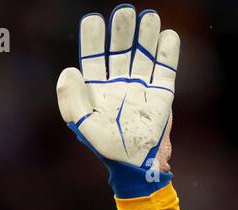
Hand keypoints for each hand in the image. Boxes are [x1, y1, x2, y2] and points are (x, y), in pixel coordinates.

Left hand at [56, 5, 179, 197]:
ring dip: (146, 36)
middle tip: (124, 11)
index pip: (95, 59)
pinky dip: (168, 53)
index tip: (93, 20)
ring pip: (143, 55)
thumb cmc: (106, 148)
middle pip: (120, 51)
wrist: (135, 166)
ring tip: (148, 17)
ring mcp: (141, 88)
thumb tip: (69, 70)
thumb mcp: (82, 125)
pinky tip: (168, 35)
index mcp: (97, 91)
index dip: (94, 40)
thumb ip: (72, 99)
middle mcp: (119, 85)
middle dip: (121, 32)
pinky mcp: (161, 95)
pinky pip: (165, 70)